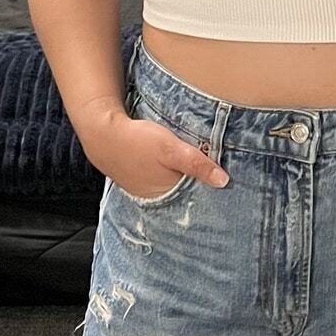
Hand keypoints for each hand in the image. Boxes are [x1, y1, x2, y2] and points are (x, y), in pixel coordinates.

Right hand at [78, 109, 228, 199]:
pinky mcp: (144, 181)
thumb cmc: (137, 141)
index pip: (200, 200)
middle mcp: (160, 198)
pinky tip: (179, 167)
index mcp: (169, 194)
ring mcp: (150, 191)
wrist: (103, 135)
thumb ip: (197, 164)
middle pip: (190, 195)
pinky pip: (166, 182)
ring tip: (204, 170)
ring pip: (179, 188)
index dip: (215, 192)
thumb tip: (224, 181)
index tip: (232, 186)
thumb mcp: (171, 149)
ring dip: (190, 180)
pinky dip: (175, 176)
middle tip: (221, 175)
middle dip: (205, 187)